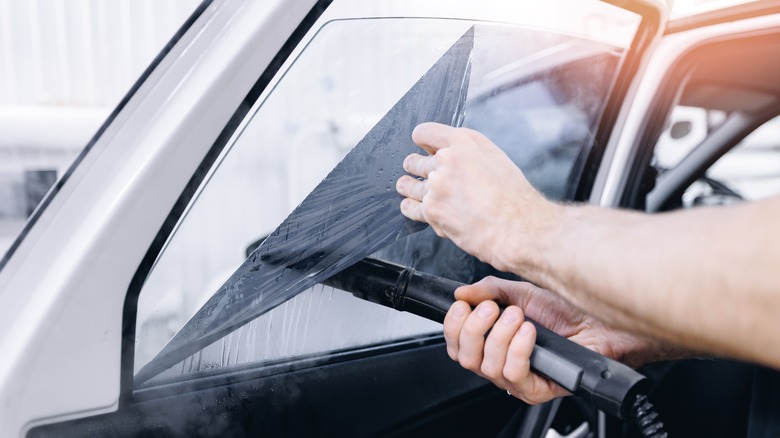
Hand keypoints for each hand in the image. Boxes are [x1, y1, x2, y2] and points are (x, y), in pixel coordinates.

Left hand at [395, 122, 557, 270]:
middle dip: (416, 166)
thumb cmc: (514, 198)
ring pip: (409, 184)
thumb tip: (455, 159)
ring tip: (406, 186)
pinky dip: (411, 207)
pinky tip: (411, 206)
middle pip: (416, 160)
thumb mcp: (496, 160)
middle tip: (414, 169)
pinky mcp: (431, 209)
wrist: (517, 227)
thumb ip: (470, 155)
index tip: (422, 147)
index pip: (426, 133)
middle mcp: (447, 159)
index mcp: (465, 142)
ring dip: (409, 186)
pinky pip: (410, 207)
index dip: (423, 141)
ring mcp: (436, 184)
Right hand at [443, 277, 657, 404]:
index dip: (452, 325)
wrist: (602, 322)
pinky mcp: (537, 389)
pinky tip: (531, 334)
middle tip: (493, 309)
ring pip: (486, 366)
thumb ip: (489, 291)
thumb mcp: (521, 292)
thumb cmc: (569, 310)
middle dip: (474, 328)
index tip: (463, 305)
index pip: (454, 344)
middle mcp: (500, 362)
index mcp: (492, 342)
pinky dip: (518, 349)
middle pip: (463, 357)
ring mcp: (518, 379)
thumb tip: (461, 294)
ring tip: (520, 318)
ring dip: (501, 335)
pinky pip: (513, 375)